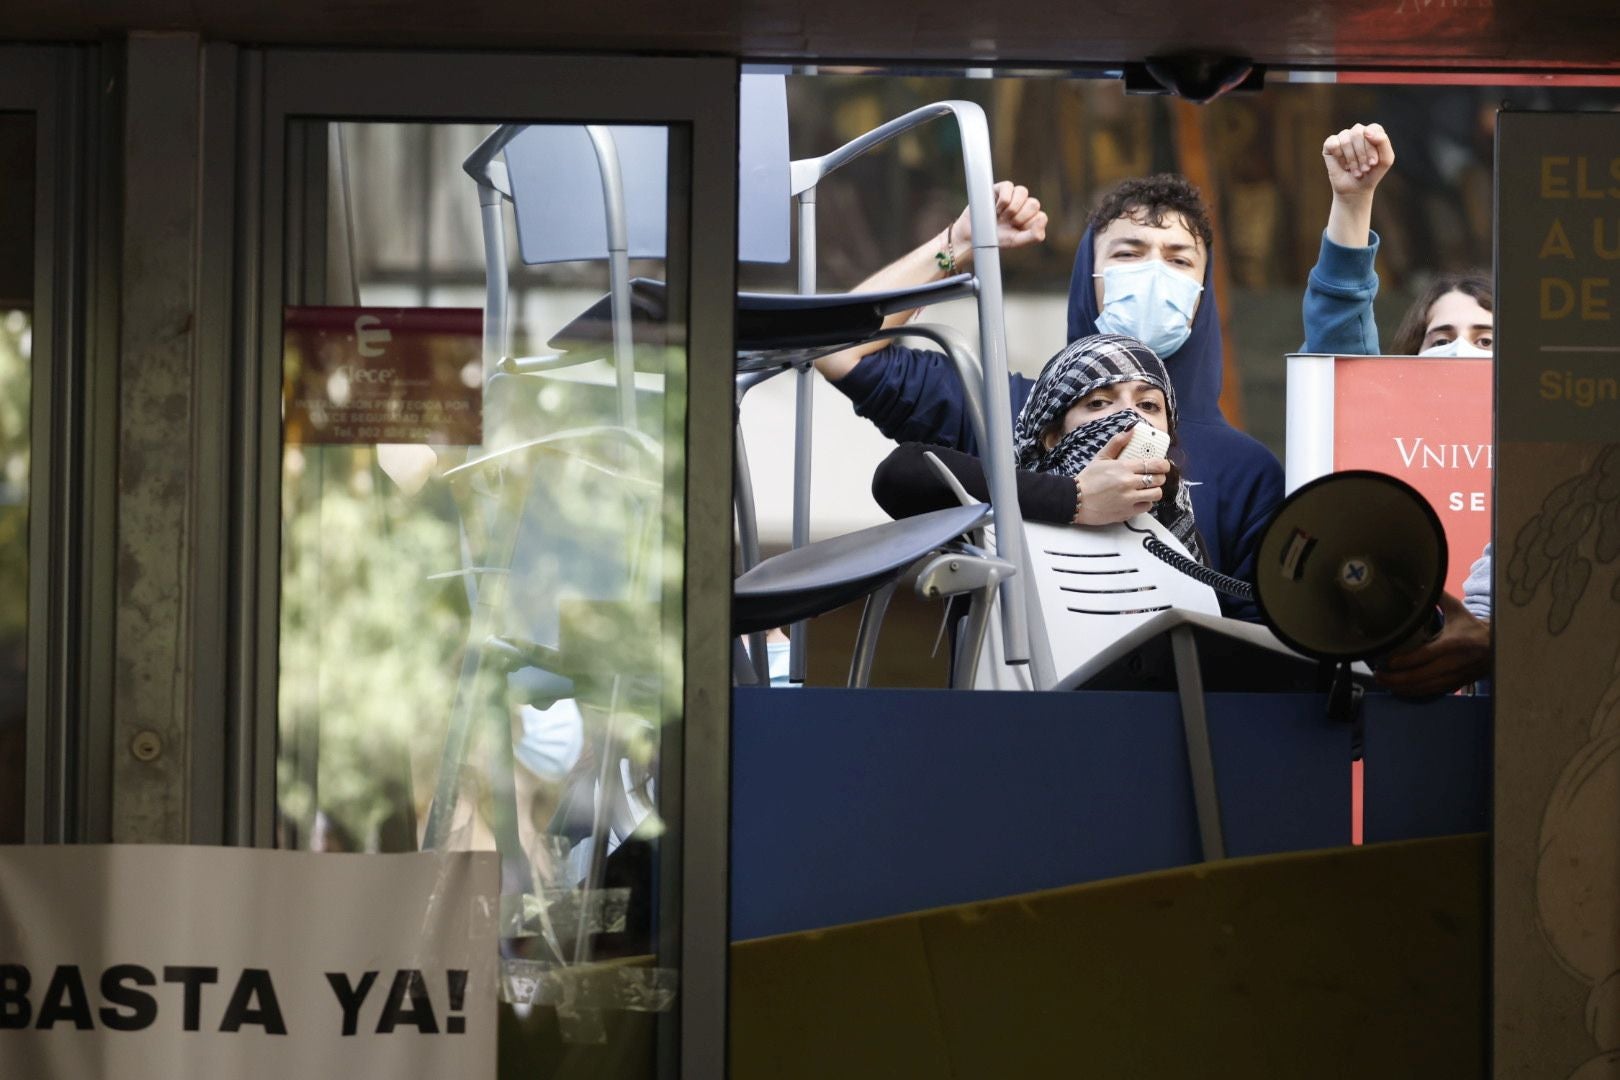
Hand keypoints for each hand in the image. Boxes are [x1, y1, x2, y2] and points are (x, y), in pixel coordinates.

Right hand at [947, 181, 1047, 258]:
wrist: (972, 237)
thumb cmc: (995, 239)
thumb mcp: (1016, 241)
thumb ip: (1034, 235)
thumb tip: (1042, 218)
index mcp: (1030, 219)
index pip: (1041, 216)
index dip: (1028, 225)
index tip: (1016, 231)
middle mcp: (1023, 205)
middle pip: (1034, 203)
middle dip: (1019, 217)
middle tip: (1007, 223)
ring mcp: (1012, 195)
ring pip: (1023, 192)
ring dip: (1012, 207)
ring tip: (1001, 216)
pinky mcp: (999, 188)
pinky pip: (1009, 186)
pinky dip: (1003, 199)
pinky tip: (996, 208)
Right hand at [1071, 428, 1170, 524]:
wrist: (1075, 500)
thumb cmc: (1088, 479)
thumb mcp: (1101, 457)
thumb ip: (1117, 443)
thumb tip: (1131, 430)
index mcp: (1124, 467)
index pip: (1154, 464)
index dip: (1163, 465)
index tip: (1163, 465)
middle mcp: (1129, 483)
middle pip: (1158, 480)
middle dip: (1159, 477)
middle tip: (1154, 477)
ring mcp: (1129, 499)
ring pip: (1156, 494)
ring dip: (1154, 491)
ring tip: (1147, 489)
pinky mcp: (1127, 512)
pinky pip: (1147, 507)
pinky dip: (1145, 503)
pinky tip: (1138, 499)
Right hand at [1322, 122, 1394, 200]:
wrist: (1356, 189)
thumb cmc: (1372, 173)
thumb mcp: (1385, 159)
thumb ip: (1383, 141)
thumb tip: (1366, 131)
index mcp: (1372, 131)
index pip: (1372, 129)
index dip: (1372, 147)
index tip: (1373, 163)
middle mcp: (1357, 132)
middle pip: (1357, 133)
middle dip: (1361, 154)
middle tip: (1364, 169)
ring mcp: (1343, 137)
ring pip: (1345, 140)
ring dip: (1351, 159)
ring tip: (1355, 170)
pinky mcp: (1330, 144)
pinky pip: (1333, 144)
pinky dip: (1339, 157)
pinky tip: (1343, 165)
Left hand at [1375, 591, 1490, 697]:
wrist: (1499, 645)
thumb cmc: (1472, 626)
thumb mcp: (1456, 610)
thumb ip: (1437, 599)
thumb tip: (1420, 585)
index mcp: (1454, 643)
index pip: (1425, 655)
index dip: (1404, 661)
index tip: (1387, 662)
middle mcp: (1454, 662)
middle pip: (1421, 676)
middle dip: (1397, 678)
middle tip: (1378, 675)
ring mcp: (1456, 676)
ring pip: (1426, 687)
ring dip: (1403, 688)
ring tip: (1384, 683)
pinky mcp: (1457, 684)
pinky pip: (1433, 692)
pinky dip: (1416, 693)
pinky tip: (1401, 690)